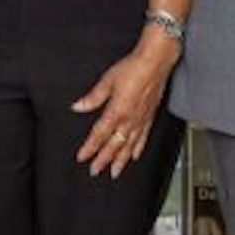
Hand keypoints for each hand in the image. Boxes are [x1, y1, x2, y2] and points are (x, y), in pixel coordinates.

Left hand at [72, 35, 178, 178]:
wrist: (155, 62)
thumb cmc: (133, 68)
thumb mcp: (107, 81)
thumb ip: (93, 97)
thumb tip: (78, 106)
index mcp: (116, 111)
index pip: (99, 135)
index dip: (89, 148)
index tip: (82, 157)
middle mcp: (129, 120)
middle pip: (113, 145)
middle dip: (103, 160)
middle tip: (95, 171)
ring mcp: (141, 120)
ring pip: (128, 146)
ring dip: (120, 161)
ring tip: (114, 172)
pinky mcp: (150, 117)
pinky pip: (143, 138)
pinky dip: (138, 149)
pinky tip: (134, 156)